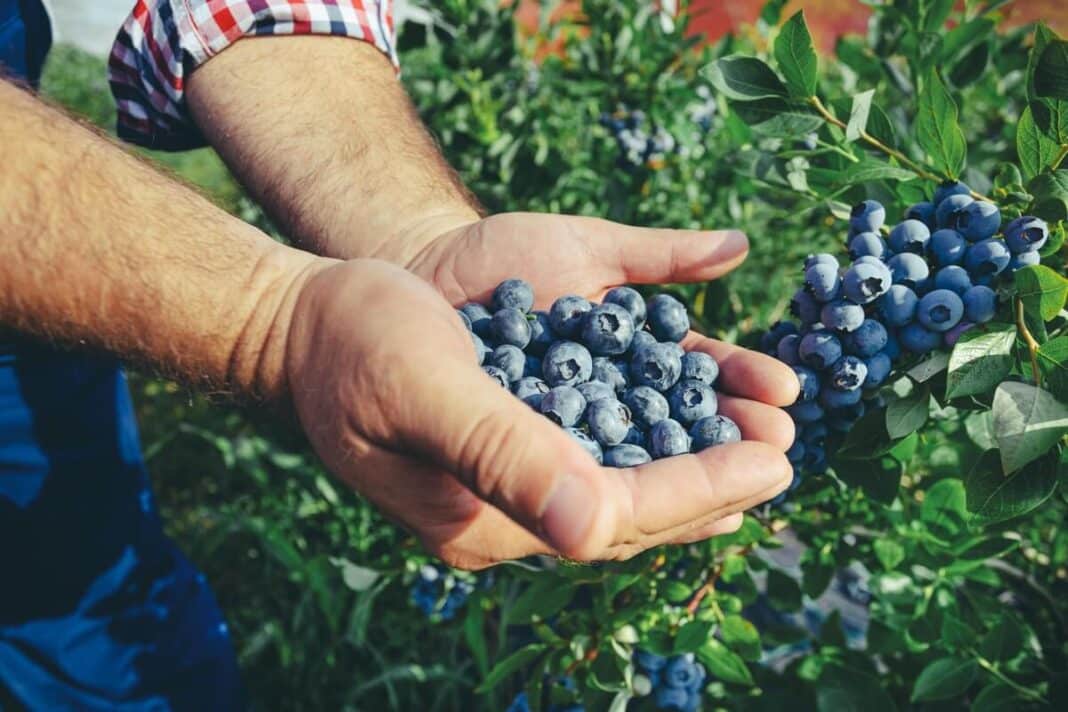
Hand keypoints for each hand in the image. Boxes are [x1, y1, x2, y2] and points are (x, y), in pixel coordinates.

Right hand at [282, 234, 794, 571]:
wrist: (310, 325)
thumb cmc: (356, 342)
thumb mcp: (424, 385)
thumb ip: (503, 454)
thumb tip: (595, 525)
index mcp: (480, 518)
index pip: (613, 518)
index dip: (698, 491)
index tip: (775, 464)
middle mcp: (501, 515)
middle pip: (629, 515)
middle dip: (713, 487)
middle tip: (789, 460)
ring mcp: (505, 487)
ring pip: (620, 492)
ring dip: (694, 472)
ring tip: (761, 452)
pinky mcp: (508, 451)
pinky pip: (598, 461)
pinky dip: (654, 448)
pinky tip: (693, 437)